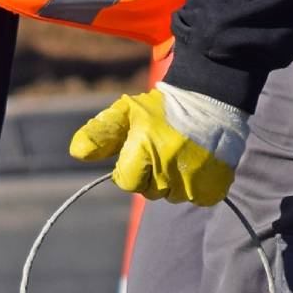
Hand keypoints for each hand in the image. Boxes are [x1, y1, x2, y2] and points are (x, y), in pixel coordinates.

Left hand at [69, 84, 249, 206]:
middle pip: (150, 191)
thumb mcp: (127, 112)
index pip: (125, 182)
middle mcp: (168, 167)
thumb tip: (77, 152)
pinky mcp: (215, 183)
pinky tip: (199, 164)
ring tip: (184, 154)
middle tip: (165, 150)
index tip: (141, 152)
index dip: (129, 169)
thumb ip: (101, 133)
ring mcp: (194, 177)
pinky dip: (198, 186)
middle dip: (152, 175)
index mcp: (144, 150)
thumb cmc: (163, 106)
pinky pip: (199, 198)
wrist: (213, 94)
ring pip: (175, 196)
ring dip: (175, 182)